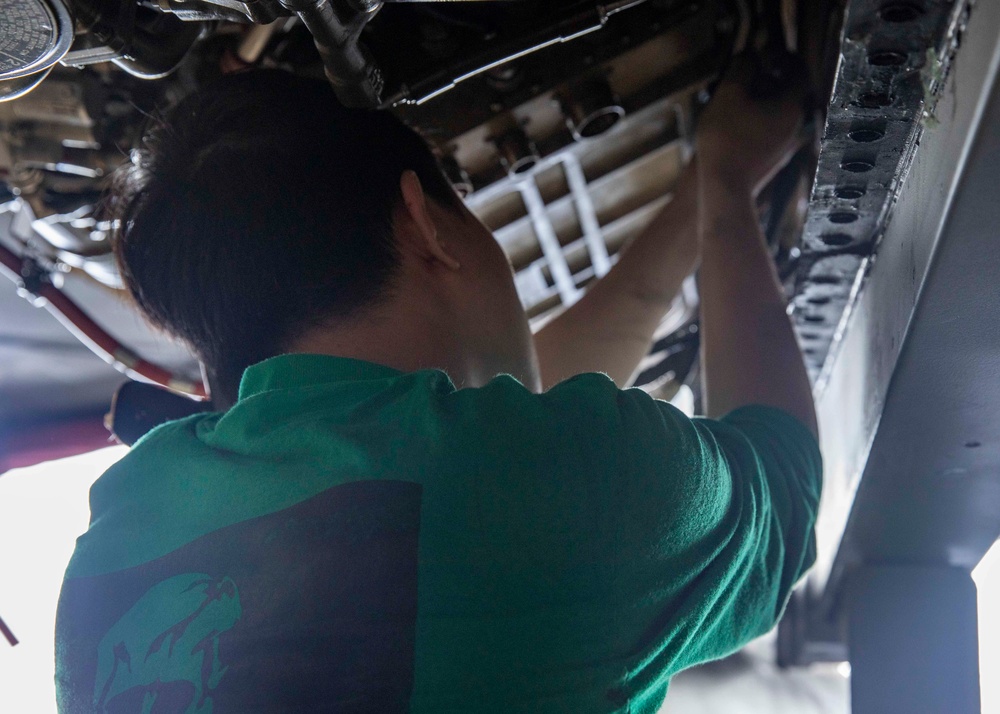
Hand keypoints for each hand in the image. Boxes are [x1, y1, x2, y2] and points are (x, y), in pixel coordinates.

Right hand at [696, 54, 808, 194]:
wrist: (725, 189)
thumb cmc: (725, 141)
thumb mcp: (728, 95)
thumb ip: (741, 68)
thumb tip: (749, 57)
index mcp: (792, 105)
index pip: (798, 70)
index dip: (782, 57)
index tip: (765, 54)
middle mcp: (797, 125)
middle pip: (789, 92)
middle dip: (769, 79)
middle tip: (749, 74)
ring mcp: (786, 145)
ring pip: (779, 113)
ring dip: (762, 102)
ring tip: (737, 100)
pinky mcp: (773, 160)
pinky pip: (770, 132)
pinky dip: (757, 122)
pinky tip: (735, 126)